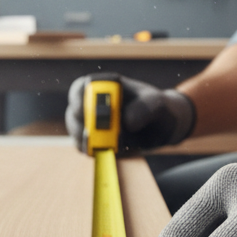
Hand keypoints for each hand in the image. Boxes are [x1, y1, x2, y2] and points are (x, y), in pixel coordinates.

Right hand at [65, 74, 195, 152]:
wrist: (162, 126)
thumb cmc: (158, 108)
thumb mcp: (157, 104)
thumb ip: (144, 108)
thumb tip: (126, 122)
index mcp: (105, 86)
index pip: (82, 87)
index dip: (78, 98)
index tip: (85, 109)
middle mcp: (93, 103)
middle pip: (74, 113)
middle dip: (81, 125)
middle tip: (93, 134)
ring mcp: (92, 123)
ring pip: (77, 132)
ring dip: (87, 140)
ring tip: (107, 145)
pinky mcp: (96, 142)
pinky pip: (87, 148)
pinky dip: (95, 151)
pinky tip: (111, 150)